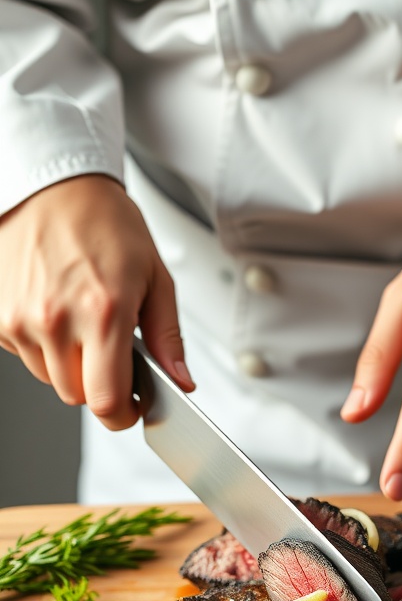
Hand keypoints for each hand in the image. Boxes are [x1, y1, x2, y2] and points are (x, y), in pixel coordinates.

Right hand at [0, 174, 193, 429]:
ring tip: (79, 318)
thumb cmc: (104, 223)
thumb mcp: (154, 277)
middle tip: (108, 346)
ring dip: (68, 363)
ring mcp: (21, 318)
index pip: (105, 401)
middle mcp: (57, 319)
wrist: (52, 185)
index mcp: (104, 312)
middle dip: (97, 382)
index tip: (129, 407)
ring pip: (49, 378)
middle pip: (77, 396)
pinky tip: (53, 307)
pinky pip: (24, 354)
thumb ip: (167, 337)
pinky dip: (40, 343)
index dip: (121, 414)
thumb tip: (180, 381)